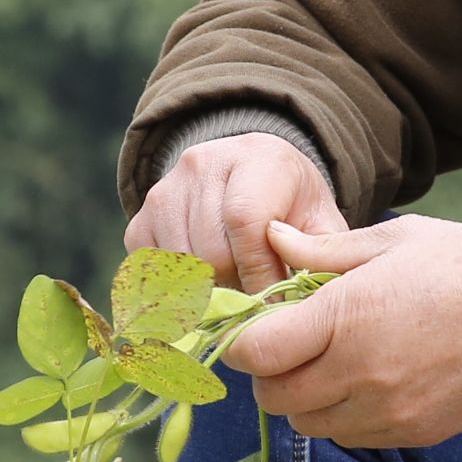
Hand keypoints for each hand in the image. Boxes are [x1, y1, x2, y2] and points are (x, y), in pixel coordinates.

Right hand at [129, 131, 344, 292]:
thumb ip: (318, 254)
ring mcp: (165, 190)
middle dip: (237, 287)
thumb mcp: (321, 224)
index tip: (273, 304)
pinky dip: (179, 289)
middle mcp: (203, 164)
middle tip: (256, 300)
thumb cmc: (293, 209)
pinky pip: (154, 270)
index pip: (245, 221)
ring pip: (182, 265)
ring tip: (235, 291)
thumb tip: (293, 299)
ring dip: (209, 291)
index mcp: (258, 157)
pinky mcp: (141, 218)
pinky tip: (207, 285)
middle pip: (211, 249)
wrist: (252, 182)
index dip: (259, 272)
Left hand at [228, 217, 461, 449]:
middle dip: (271, 372)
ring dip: (306, 398)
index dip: (244, 341)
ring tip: (331, 364)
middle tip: (291, 345)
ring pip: (310, 423)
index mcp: (346, 316)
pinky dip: (344, 416)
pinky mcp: (413, 433)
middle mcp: (359, 373)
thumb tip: (271, 238)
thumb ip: (324, 251)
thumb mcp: (395, 240)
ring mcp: (387, 411)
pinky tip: (367, 383)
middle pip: (274, 397)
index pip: (256, 352)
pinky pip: (352, 437)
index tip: (257, 326)